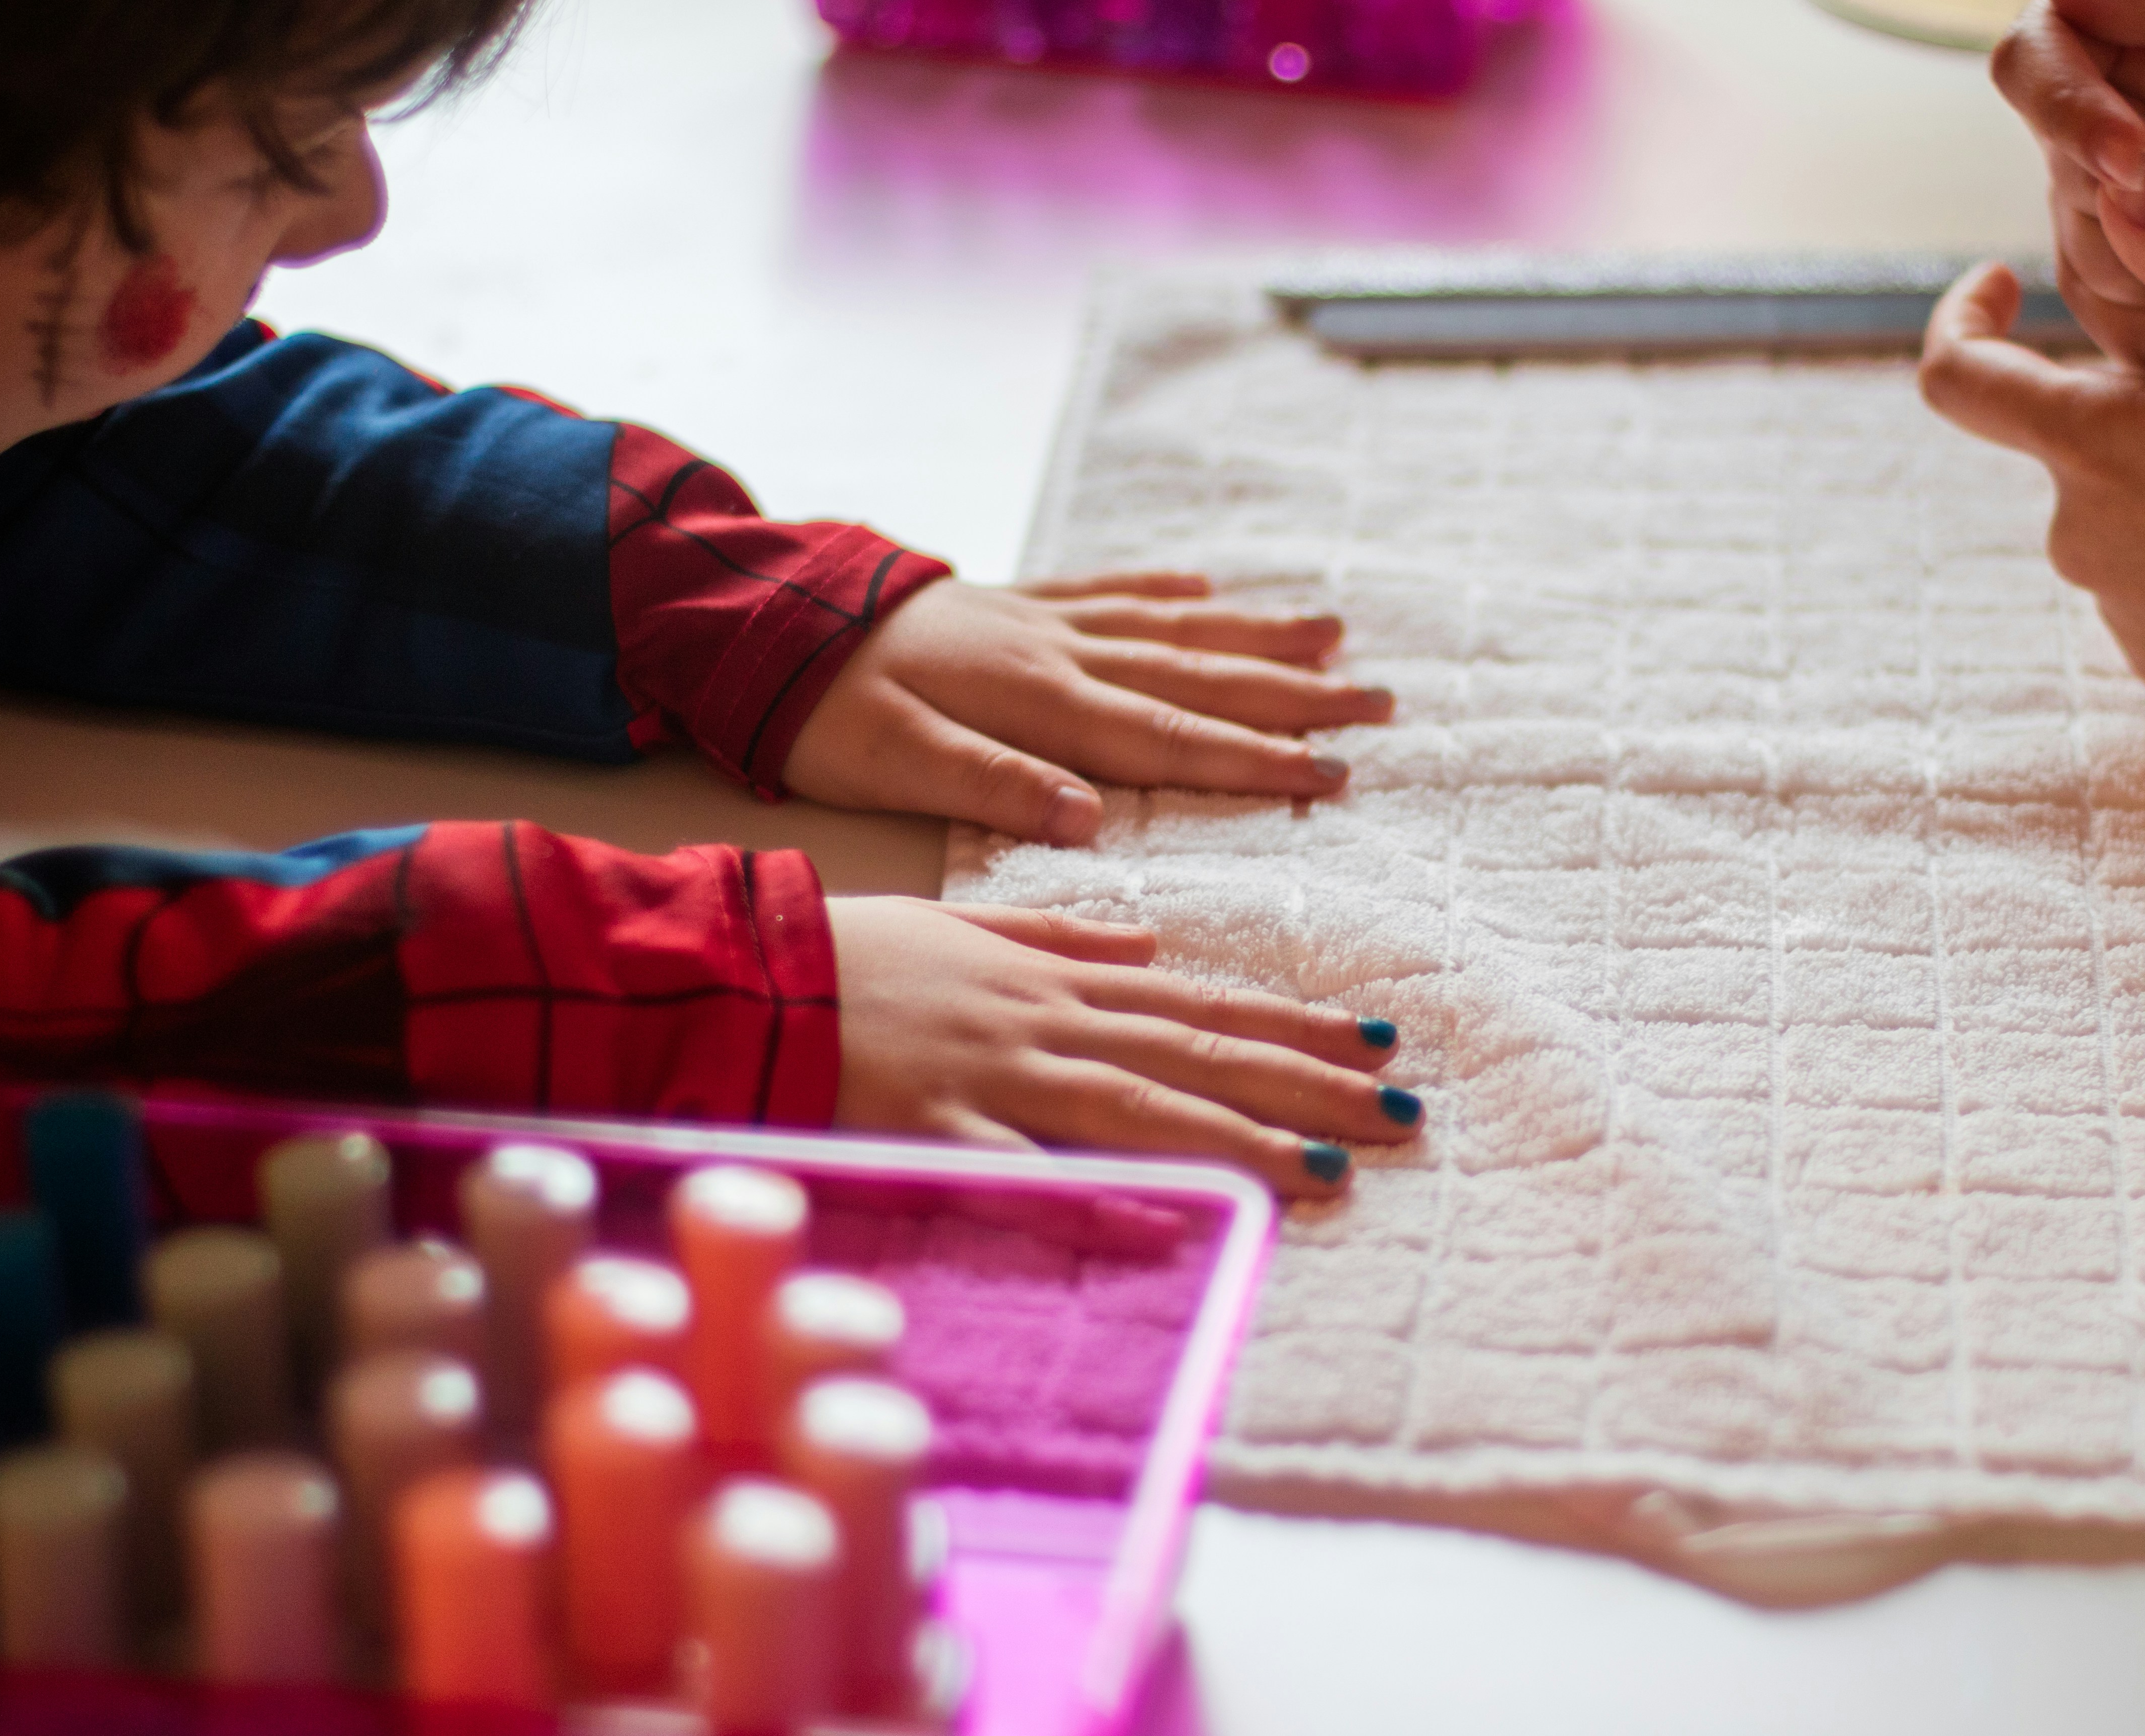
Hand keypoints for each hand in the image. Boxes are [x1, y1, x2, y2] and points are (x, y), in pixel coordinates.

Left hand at [782, 573, 1393, 842]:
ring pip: (1170, 627)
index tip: (1331, 771)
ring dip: (1253, 631)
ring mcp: (1040, 619)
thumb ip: (994, 786)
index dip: (1254, 757)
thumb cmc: (823, 711)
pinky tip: (1207, 585)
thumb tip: (1090, 819)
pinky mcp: (1013, 601)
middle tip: (1379, 703)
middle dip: (1292, 692)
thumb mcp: (894, 763)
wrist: (763, 622)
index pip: (1168, 737)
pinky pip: (1108, 591)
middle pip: (1195, 675)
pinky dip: (1165, 590)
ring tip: (1332, 631)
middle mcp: (1057, 651)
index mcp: (1038, 702)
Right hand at [826, 896, 1422, 1197]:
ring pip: (1140, 1109)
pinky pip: (1026, 1175)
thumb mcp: (963, 924)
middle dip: (1308, 1088)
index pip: (1201, 1002)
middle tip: (1403, 1116)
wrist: (741, 972)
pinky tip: (1170, 1220)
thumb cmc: (850, 954)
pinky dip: (1098, 1197)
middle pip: (1198, 1057)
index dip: (1293, 1024)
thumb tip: (1144, 945)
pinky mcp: (934, 1132)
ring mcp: (993, 1077)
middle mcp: (1044, 1023)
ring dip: (1242, 1141)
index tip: (1376, 1041)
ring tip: (1335, 1171)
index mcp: (1054, 979)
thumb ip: (1057, 935)